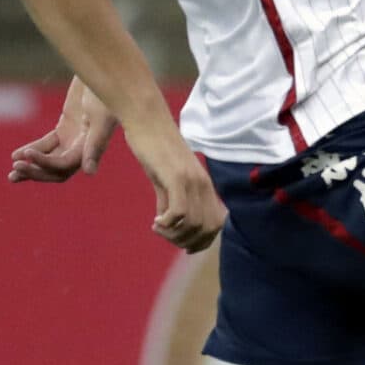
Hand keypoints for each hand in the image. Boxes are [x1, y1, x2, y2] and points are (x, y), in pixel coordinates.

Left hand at [9, 78, 118, 182]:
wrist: (102, 70)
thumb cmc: (105, 92)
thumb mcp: (100, 117)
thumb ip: (95, 145)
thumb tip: (88, 173)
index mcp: (92, 148)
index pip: (64, 165)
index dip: (44, 163)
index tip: (26, 153)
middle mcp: (83, 148)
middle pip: (57, 171)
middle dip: (36, 173)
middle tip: (14, 173)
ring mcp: (73, 138)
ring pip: (50, 160)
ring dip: (32, 168)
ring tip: (12, 175)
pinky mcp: (65, 127)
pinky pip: (47, 144)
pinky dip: (33, 149)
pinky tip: (15, 155)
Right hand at [124, 118, 225, 252]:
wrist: (147, 120)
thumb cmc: (154, 147)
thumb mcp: (165, 178)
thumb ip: (168, 200)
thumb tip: (168, 222)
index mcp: (205, 185)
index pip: (216, 225)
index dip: (202, 241)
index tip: (182, 244)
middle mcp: (203, 184)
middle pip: (207, 229)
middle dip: (185, 241)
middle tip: (165, 234)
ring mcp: (191, 180)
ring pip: (193, 224)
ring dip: (173, 234)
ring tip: (157, 227)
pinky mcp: (176, 176)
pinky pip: (179, 213)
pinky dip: (167, 224)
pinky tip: (155, 221)